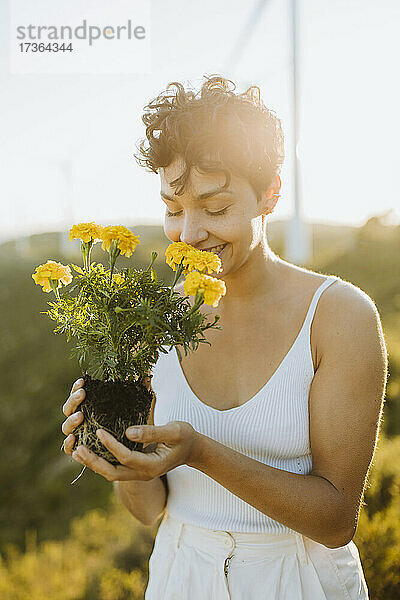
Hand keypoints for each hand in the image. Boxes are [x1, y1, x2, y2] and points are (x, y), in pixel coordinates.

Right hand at [61, 374, 153, 457]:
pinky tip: (74, 439)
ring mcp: (80, 434)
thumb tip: (148, 375)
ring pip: (67, 427)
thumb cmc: (132, 424)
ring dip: (71, 420)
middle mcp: (81, 420)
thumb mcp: (137, 408)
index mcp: (90, 407)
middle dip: (74, 401)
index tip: (83, 381)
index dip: (77, 388)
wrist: (136, 450)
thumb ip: (139, 393)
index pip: (77, 396)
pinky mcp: (81, 451)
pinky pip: (68, 449)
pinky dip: (68, 444)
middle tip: (82, 394)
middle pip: (69, 409)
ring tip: (80, 416)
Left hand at [71, 421, 198, 481]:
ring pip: (111, 473)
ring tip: (77, 451)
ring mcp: (138, 473)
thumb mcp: (174, 431)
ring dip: (93, 463)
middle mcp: (143, 474)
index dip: (111, 445)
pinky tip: (89, 450)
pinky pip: (114, 467)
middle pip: (113, 472)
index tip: (99, 431)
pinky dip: (100, 460)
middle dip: (94, 462)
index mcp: (153, 466)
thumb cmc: (185, 437)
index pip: (127, 457)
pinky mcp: (134, 468)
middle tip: (78, 449)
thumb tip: (128, 432)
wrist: (192, 450)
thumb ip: (152, 431)